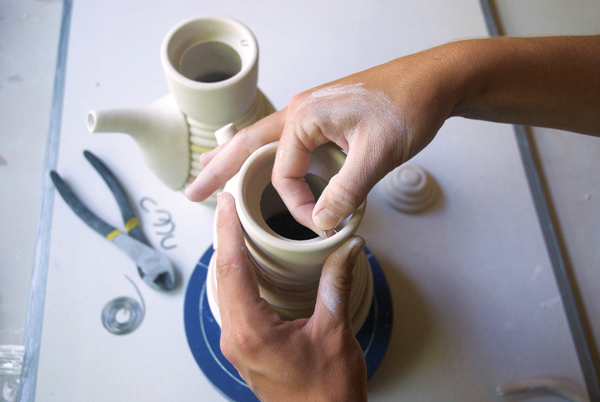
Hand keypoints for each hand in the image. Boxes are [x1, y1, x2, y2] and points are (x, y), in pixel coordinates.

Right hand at [187, 36, 599, 230]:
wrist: (433, 83)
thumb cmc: (407, 106)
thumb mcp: (376, 155)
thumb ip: (345, 191)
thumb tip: (320, 222)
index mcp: (305, 117)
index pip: (282, 175)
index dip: (299, 206)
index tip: (323, 223)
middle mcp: (300, 112)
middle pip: (246, 146)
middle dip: (217, 170)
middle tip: (191, 192)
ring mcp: (310, 113)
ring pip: (262, 141)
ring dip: (236, 159)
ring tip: (211, 171)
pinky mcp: (323, 118)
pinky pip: (286, 140)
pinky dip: (267, 154)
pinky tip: (263, 161)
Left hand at [215, 191, 367, 401]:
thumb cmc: (326, 394)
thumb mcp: (335, 333)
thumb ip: (336, 284)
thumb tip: (347, 248)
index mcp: (251, 330)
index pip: (233, 267)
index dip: (227, 230)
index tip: (226, 203)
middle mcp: (236, 336)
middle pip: (222, 274)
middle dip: (224, 236)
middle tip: (230, 206)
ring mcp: (238, 343)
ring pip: (225, 289)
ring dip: (229, 256)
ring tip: (236, 227)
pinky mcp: (246, 347)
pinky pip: (234, 303)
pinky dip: (237, 277)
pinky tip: (248, 266)